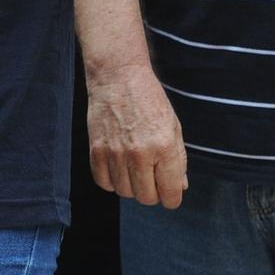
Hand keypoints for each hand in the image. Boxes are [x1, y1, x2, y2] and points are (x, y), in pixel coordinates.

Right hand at [86, 62, 185, 207]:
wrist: (118, 77)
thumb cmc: (149, 99)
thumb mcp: (173, 127)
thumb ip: (178, 160)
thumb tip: (179, 187)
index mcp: (164, 147)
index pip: (170, 194)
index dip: (172, 197)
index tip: (169, 191)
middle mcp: (139, 153)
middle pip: (146, 198)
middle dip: (152, 192)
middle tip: (152, 177)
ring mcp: (115, 153)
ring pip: (124, 192)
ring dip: (131, 185)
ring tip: (133, 167)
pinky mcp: (96, 150)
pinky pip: (104, 182)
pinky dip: (111, 180)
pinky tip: (118, 166)